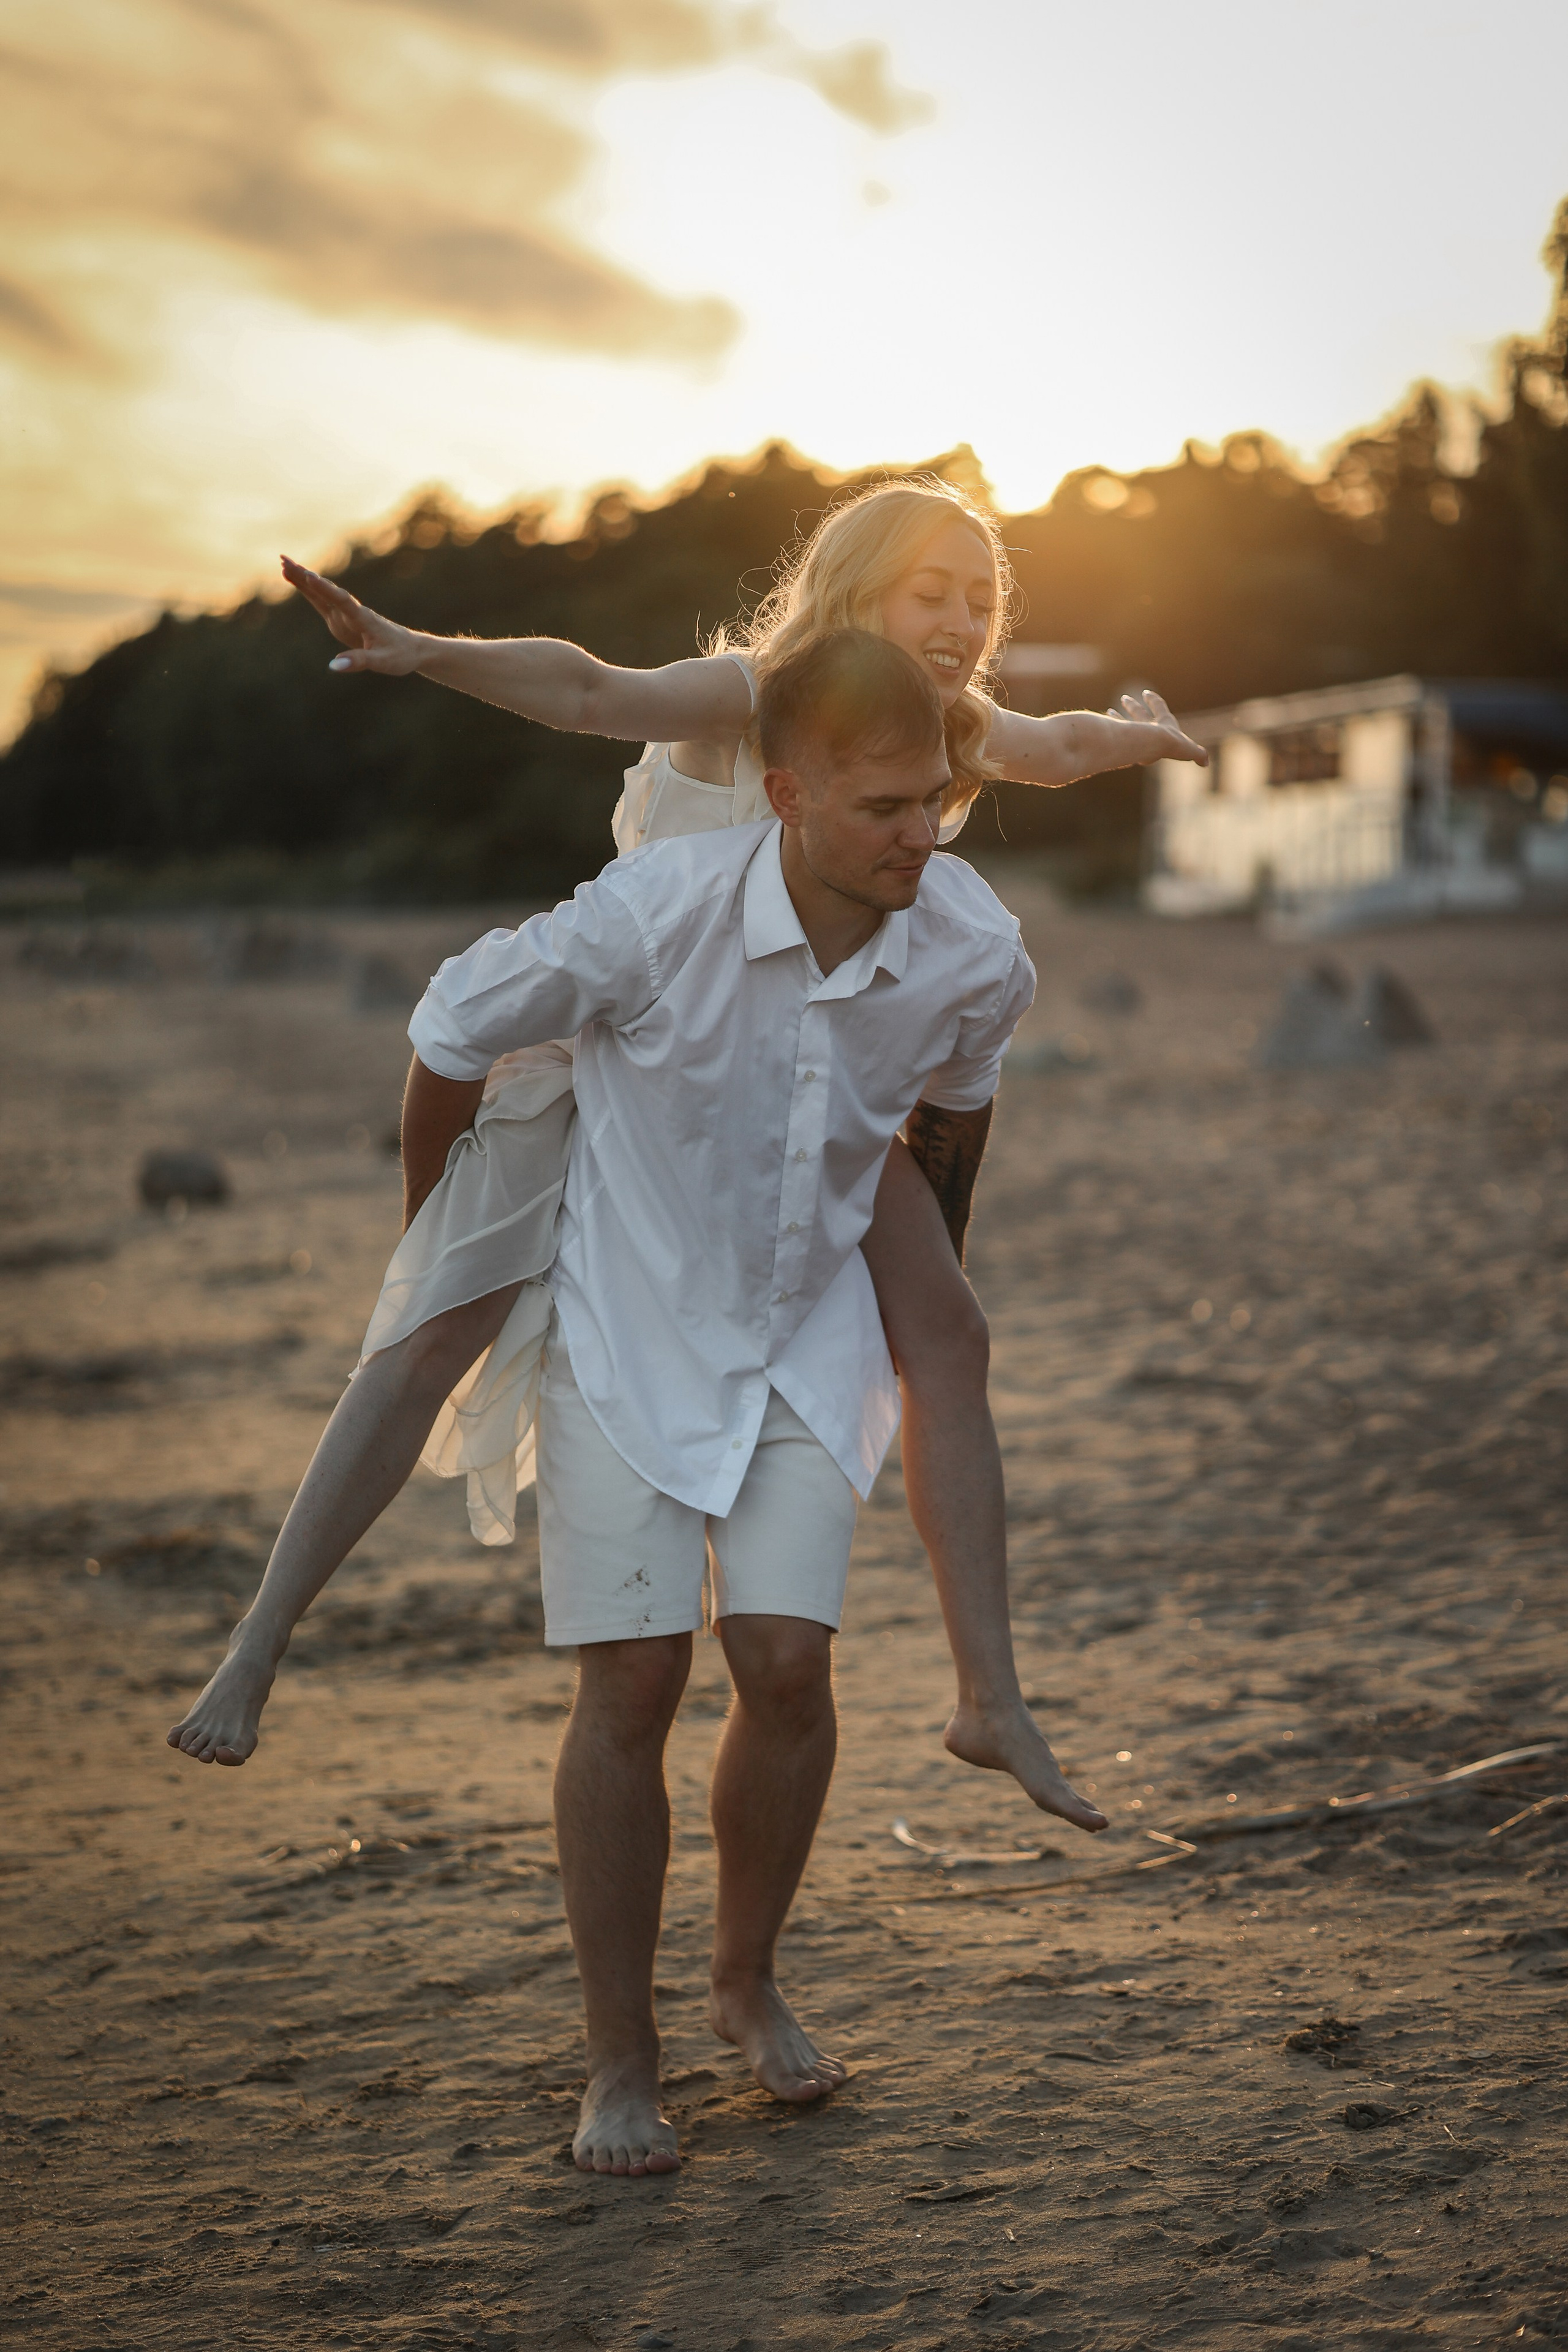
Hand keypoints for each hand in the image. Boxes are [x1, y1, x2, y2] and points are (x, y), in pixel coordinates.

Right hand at [280, 554, 426, 676]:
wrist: (411, 649)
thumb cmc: (400, 655)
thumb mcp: (382, 663)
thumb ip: (359, 662)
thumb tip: (333, 665)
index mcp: (363, 619)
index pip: (342, 601)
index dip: (326, 590)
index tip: (309, 577)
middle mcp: (352, 612)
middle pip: (326, 590)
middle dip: (306, 576)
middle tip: (285, 561)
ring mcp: (345, 614)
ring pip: (321, 593)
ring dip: (303, 579)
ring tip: (283, 564)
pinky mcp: (341, 620)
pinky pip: (321, 602)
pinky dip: (307, 591)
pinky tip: (295, 581)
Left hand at [1108, 688, 1208, 766]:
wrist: (1152, 743)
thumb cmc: (1171, 745)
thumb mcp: (1188, 750)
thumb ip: (1198, 754)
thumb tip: (1205, 762)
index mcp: (1164, 725)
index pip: (1160, 709)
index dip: (1155, 701)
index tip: (1147, 693)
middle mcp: (1148, 726)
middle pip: (1139, 714)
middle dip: (1133, 706)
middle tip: (1124, 698)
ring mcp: (1134, 732)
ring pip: (1123, 721)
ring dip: (1118, 716)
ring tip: (1109, 710)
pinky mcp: (1123, 738)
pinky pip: (1114, 730)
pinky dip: (1109, 726)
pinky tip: (1104, 722)